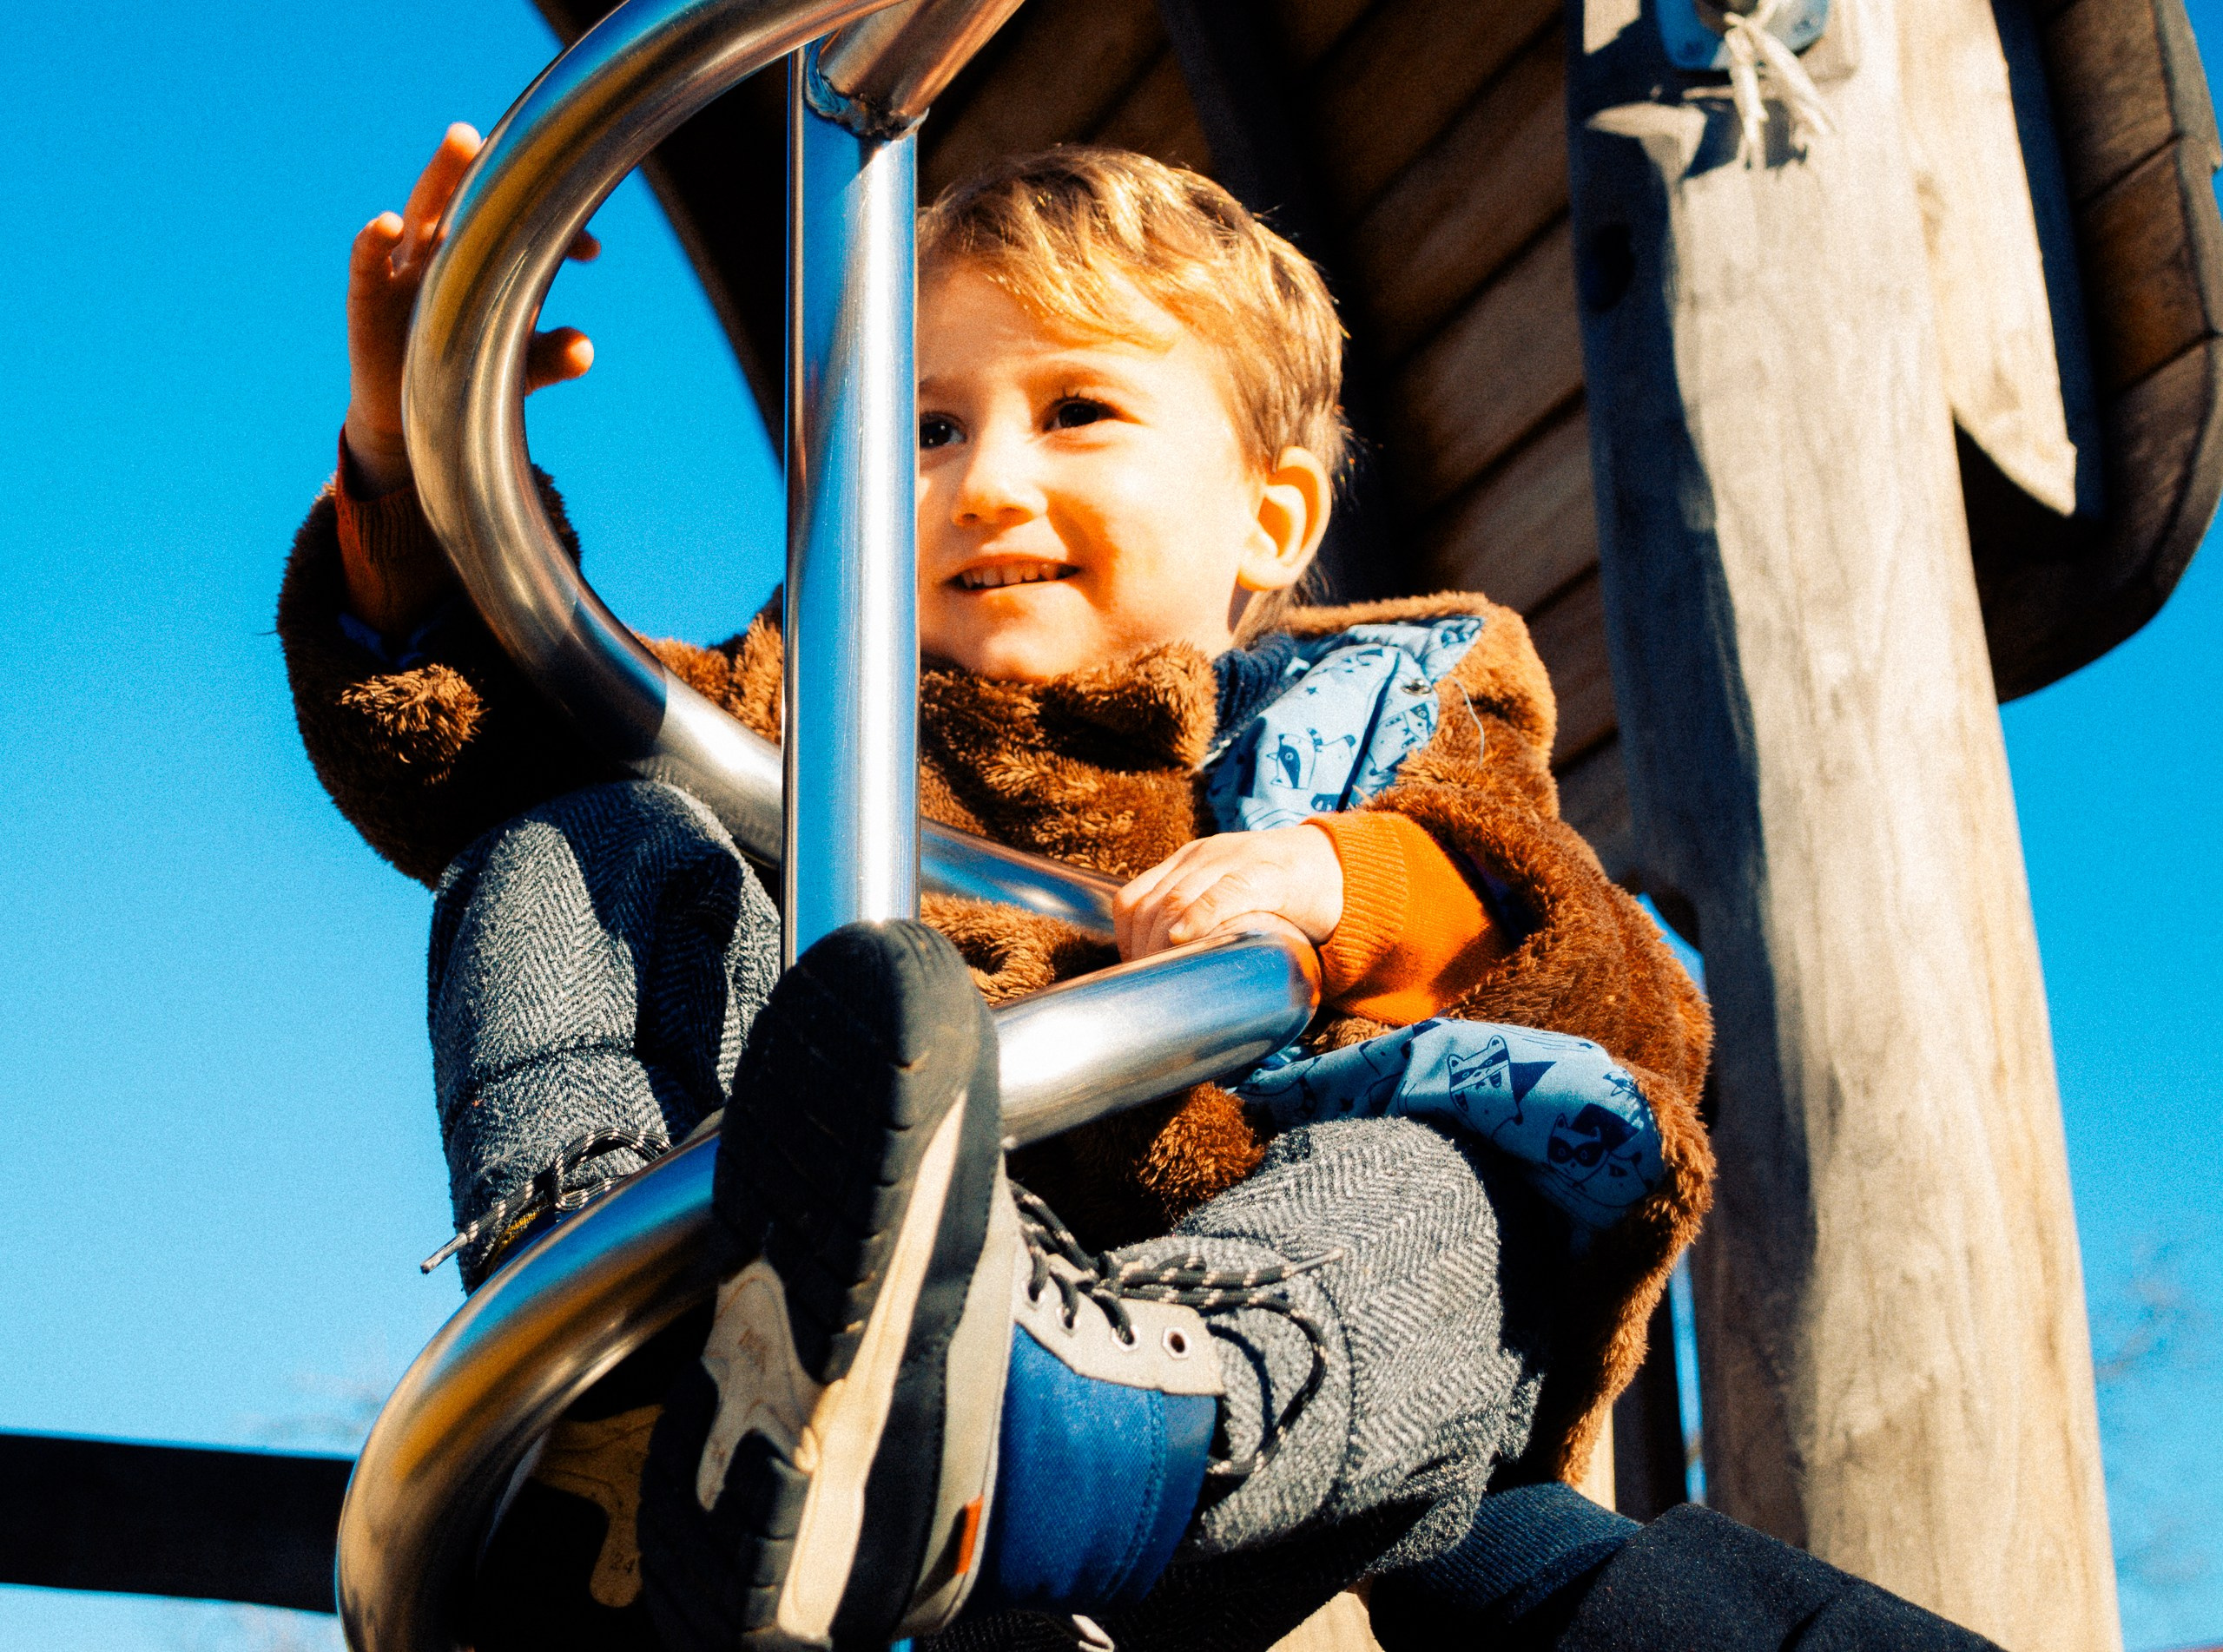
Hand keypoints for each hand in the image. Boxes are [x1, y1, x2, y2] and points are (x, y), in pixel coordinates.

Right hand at [343, 122, 601, 495]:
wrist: (413, 419)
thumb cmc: (468, 375)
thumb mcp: (516, 368)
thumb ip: (551, 358)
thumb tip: (584, 348)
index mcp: (485, 260)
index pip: (522, 226)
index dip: (558, 228)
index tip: (592, 252)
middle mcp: (446, 252)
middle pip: (471, 197)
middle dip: (495, 167)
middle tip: (526, 139)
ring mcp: (405, 270)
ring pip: (424, 211)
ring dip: (443, 174)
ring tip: (465, 140)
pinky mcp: (368, 297)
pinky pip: (369, 262)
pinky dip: (373, 240)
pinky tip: (387, 222)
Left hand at [1113, 825, 1344, 961]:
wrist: (1341, 869)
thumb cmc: (1281, 897)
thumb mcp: (1228, 900)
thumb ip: (1200, 925)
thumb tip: (1167, 983)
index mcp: (1187, 863)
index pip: (1133, 900)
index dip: (1126, 942)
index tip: (1136, 978)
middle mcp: (1202, 857)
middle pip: (1151, 906)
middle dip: (1143, 951)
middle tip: (1152, 991)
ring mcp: (1233, 860)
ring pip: (1177, 900)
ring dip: (1163, 944)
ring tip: (1169, 980)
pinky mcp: (1267, 873)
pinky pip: (1225, 891)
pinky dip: (1200, 916)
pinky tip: (1188, 938)